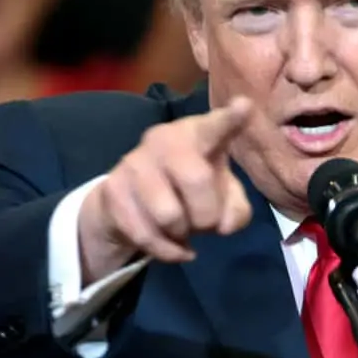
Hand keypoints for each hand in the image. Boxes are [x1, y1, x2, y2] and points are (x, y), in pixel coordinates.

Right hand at [78, 97, 253, 280]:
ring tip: (182, 228)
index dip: (230, 119)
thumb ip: (235, 209)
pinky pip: (146, 234)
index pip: (215, 126)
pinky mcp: (113, 189)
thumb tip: (225, 225)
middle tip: (205, 222)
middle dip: (207, 215)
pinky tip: (174, 246)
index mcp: (197, 134)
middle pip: (196, 180)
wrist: (129, 202)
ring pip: (169, 214)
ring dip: (182, 233)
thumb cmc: (189, 190)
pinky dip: (167, 250)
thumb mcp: (221, 196)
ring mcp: (135, 162)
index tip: (245, 106)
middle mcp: (163, 139)